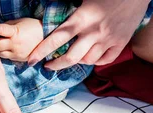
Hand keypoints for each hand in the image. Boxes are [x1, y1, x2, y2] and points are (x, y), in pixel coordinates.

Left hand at [0, 18, 43, 61]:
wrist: (47, 38)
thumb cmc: (33, 26)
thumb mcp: (20, 22)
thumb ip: (8, 26)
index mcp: (15, 33)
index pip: (0, 29)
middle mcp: (15, 45)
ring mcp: (17, 54)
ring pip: (0, 54)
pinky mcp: (19, 59)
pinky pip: (6, 58)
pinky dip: (2, 54)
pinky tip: (0, 50)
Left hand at [28, 0, 149, 68]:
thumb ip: (68, 6)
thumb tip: (49, 8)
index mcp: (82, 18)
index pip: (57, 38)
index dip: (41, 51)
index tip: (32, 60)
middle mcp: (94, 32)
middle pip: (70, 57)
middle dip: (56, 65)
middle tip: (48, 66)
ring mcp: (108, 40)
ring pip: (87, 61)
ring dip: (76, 62)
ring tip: (70, 58)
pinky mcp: (121, 43)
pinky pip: (104, 60)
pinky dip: (95, 61)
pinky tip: (91, 56)